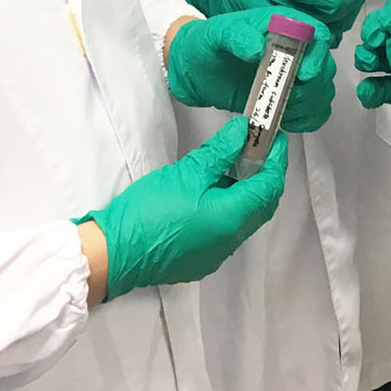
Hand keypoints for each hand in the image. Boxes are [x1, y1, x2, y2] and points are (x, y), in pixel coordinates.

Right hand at [84, 116, 286, 298]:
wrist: (114, 253)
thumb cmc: (148, 212)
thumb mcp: (186, 173)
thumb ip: (219, 152)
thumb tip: (241, 132)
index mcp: (232, 219)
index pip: (269, 186)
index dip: (276, 159)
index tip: (275, 136)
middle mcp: (231, 240)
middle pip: (262, 204)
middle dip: (265, 174)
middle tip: (258, 146)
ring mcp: (217, 253)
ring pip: (245, 217)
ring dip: (247, 191)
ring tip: (237, 162)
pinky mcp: (201, 258)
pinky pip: (227, 229)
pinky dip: (230, 206)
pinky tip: (215, 189)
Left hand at [167, 7, 335, 132]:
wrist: (192, 69)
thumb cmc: (205, 43)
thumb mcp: (216, 34)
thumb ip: (236, 36)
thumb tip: (258, 48)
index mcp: (282, 25)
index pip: (317, 34)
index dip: (319, 54)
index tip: (304, 73)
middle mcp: (293, 50)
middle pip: (324, 67)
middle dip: (312, 86)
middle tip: (287, 97)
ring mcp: (291, 76)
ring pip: (320, 92)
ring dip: (307, 105)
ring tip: (280, 111)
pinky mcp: (284, 98)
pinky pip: (311, 113)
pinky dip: (304, 120)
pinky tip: (284, 121)